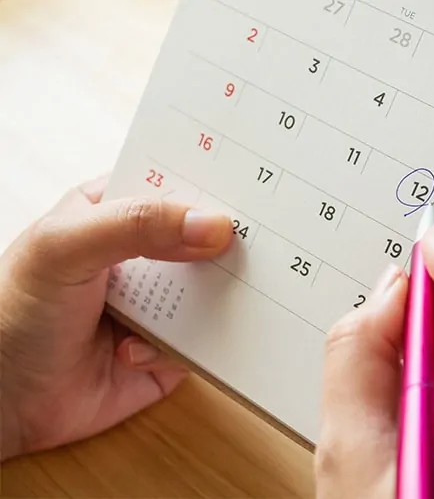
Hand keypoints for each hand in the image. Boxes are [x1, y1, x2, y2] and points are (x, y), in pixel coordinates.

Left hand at [0, 174, 232, 460]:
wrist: (1, 402)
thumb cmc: (13, 310)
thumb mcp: (65, 247)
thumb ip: (135, 225)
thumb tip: (213, 225)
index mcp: (116, 213)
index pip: (174, 186)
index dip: (211, 184)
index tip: (251, 187)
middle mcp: (143, 256)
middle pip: (206, 238)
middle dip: (228, 243)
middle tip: (256, 244)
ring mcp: (159, 303)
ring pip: (215, 289)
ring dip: (213, 297)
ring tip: (192, 303)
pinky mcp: (171, 348)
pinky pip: (206, 341)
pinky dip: (182, 346)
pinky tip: (133, 352)